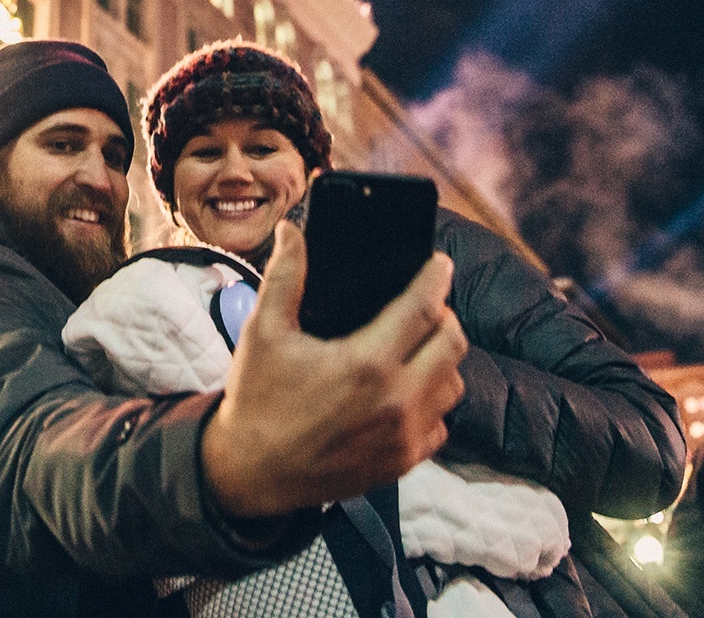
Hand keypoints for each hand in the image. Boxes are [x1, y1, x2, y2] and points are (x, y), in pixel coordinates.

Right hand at [202, 223, 467, 518]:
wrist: (250, 473)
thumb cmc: (257, 400)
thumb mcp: (263, 331)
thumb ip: (285, 276)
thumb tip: (291, 230)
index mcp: (366, 362)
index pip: (424, 307)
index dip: (436, 278)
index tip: (439, 264)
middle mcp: (396, 400)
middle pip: (452, 343)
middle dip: (443, 317)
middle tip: (424, 307)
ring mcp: (403, 436)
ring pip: (453, 384)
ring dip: (441, 361)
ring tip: (416, 349)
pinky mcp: (402, 462)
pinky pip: (440, 424)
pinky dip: (431, 404)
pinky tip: (405, 393)